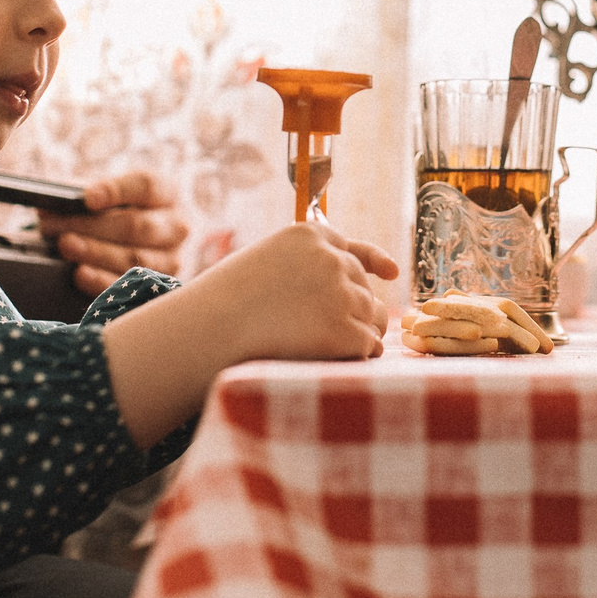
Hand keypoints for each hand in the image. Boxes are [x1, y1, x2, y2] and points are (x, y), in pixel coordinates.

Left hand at [38, 170, 187, 291]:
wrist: (130, 243)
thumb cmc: (115, 214)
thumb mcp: (105, 197)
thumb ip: (80, 195)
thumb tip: (49, 203)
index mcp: (165, 193)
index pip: (146, 186)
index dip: (116, 191)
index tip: (87, 198)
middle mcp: (176, 226)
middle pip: (137, 225)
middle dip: (92, 226)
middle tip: (54, 227)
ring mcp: (171, 259)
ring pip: (135, 258)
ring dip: (95, 252)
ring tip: (65, 246)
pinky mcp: (159, 287)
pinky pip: (130, 287)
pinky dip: (102, 280)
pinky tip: (79, 273)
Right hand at [190, 222, 398, 363]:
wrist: (207, 332)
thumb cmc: (222, 303)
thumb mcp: (262, 262)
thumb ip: (301, 264)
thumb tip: (346, 280)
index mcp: (309, 235)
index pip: (351, 248)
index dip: (370, 263)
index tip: (389, 273)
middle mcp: (331, 259)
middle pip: (364, 286)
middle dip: (353, 306)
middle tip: (321, 332)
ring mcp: (341, 294)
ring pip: (373, 315)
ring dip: (359, 331)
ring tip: (326, 347)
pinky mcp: (345, 331)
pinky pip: (369, 345)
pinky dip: (358, 356)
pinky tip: (336, 362)